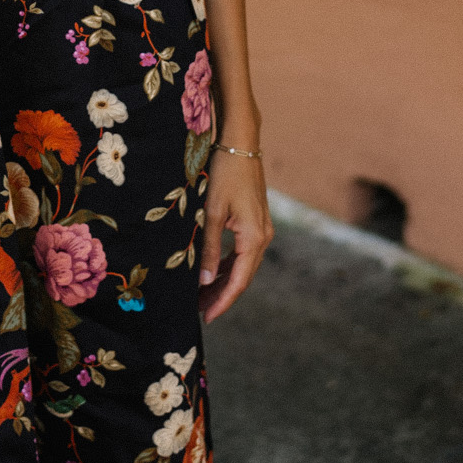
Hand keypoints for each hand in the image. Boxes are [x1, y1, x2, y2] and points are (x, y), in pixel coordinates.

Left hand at [198, 146, 272, 323]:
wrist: (240, 143)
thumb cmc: (225, 173)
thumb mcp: (212, 212)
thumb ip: (209, 247)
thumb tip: (205, 282)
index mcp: (254, 238)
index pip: (238, 282)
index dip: (222, 302)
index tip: (206, 318)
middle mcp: (263, 237)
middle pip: (242, 277)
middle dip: (222, 296)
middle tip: (199, 312)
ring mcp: (262, 229)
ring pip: (243, 266)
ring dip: (224, 281)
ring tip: (202, 296)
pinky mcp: (256, 222)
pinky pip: (243, 252)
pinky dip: (229, 265)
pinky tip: (213, 272)